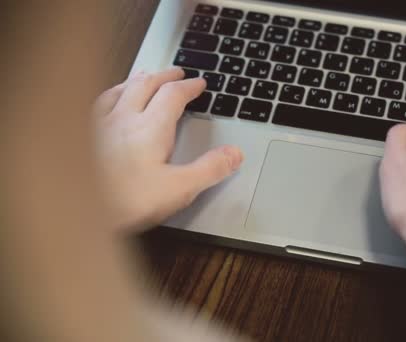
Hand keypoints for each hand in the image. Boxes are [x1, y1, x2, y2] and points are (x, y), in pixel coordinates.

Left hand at [93, 67, 242, 231]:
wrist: (72, 210)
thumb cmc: (123, 202)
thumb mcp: (178, 189)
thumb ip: (209, 169)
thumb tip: (234, 154)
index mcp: (150, 128)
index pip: (173, 95)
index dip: (189, 87)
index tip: (199, 84)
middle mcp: (124, 119)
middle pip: (146, 84)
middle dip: (165, 76)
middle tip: (177, 73)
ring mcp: (99, 125)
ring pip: (120, 89)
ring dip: (137, 80)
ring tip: (145, 77)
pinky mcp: (81, 135)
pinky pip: (98, 103)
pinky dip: (110, 94)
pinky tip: (108, 100)